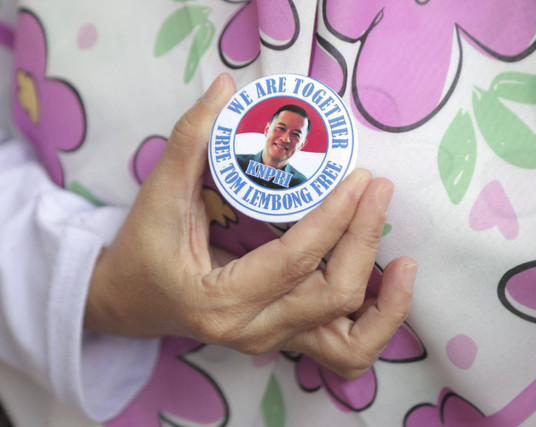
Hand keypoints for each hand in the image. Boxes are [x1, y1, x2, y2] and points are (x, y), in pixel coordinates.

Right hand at [84, 73, 416, 378]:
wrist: (129, 299)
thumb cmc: (143, 249)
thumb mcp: (158, 195)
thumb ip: (189, 140)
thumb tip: (225, 88)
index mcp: (219, 300)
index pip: (295, 260)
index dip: (334, 217)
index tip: (359, 179)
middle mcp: (251, 330)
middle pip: (332, 295)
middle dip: (363, 241)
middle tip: (377, 191)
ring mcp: (271, 342)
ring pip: (349, 344)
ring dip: (386, 306)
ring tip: (405, 262)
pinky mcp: (283, 339)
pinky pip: (344, 351)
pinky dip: (375, 325)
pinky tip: (389, 289)